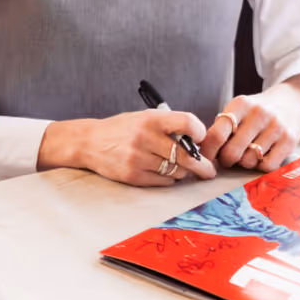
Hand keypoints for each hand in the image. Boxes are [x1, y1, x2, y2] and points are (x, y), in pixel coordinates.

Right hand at [38, 110, 215, 186]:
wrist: (90, 142)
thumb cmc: (122, 128)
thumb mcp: (144, 117)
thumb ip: (168, 125)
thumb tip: (198, 142)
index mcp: (151, 119)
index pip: (187, 123)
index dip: (199, 132)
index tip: (202, 139)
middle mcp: (145, 137)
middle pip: (186, 155)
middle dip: (202, 165)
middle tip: (209, 170)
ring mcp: (139, 158)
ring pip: (177, 171)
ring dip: (184, 172)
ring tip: (181, 168)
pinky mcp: (134, 176)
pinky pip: (163, 182)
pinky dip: (169, 179)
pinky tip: (165, 173)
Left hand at [199, 75, 299, 173]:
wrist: (290, 102)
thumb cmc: (255, 111)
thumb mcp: (237, 109)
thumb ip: (221, 128)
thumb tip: (203, 152)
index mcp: (241, 104)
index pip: (217, 134)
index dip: (208, 151)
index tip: (205, 158)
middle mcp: (259, 113)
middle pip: (232, 152)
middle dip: (225, 160)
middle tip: (226, 158)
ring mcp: (276, 127)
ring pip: (249, 161)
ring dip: (243, 162)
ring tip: (246, 153)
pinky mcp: (289, 140)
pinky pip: (267, 166)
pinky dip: (260, 166)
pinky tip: (260, 156)